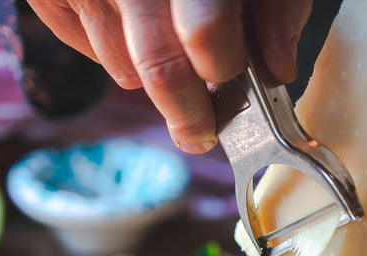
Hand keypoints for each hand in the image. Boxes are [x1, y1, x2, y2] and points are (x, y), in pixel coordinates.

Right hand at [25, 0, 311, 153]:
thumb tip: (278, 68)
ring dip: (154, 74)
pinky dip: (115, 50)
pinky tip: (130, 18)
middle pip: (160, 70)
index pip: (205, 36)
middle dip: (189, 114)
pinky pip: (88, 52)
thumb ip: (276, 6)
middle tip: (201, 132)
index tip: (236, 87)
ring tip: (170, 42)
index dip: (225, 70)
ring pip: (125, 71)